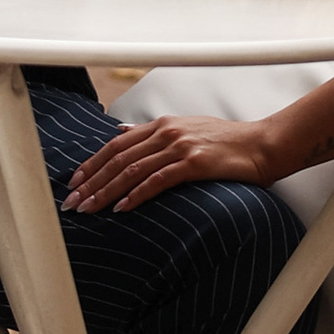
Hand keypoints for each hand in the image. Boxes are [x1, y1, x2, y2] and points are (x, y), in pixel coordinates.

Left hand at [64, 115, 281, 212]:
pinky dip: (136, 195)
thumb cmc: (226, 141)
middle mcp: (167, 132)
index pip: (116, 144)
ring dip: (106, 191)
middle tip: (71, 203)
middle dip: (91, 182)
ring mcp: (180, 147)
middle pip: (118, 158)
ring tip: (88, 209)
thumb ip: (153, 132)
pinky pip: (157, 180)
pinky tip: (121, 209)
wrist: (262, 145)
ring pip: (132, 170)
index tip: (74, 183)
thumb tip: (121, 130)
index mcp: (162, 124)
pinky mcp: (194, 163)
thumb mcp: (186, 128)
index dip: (92, 164)